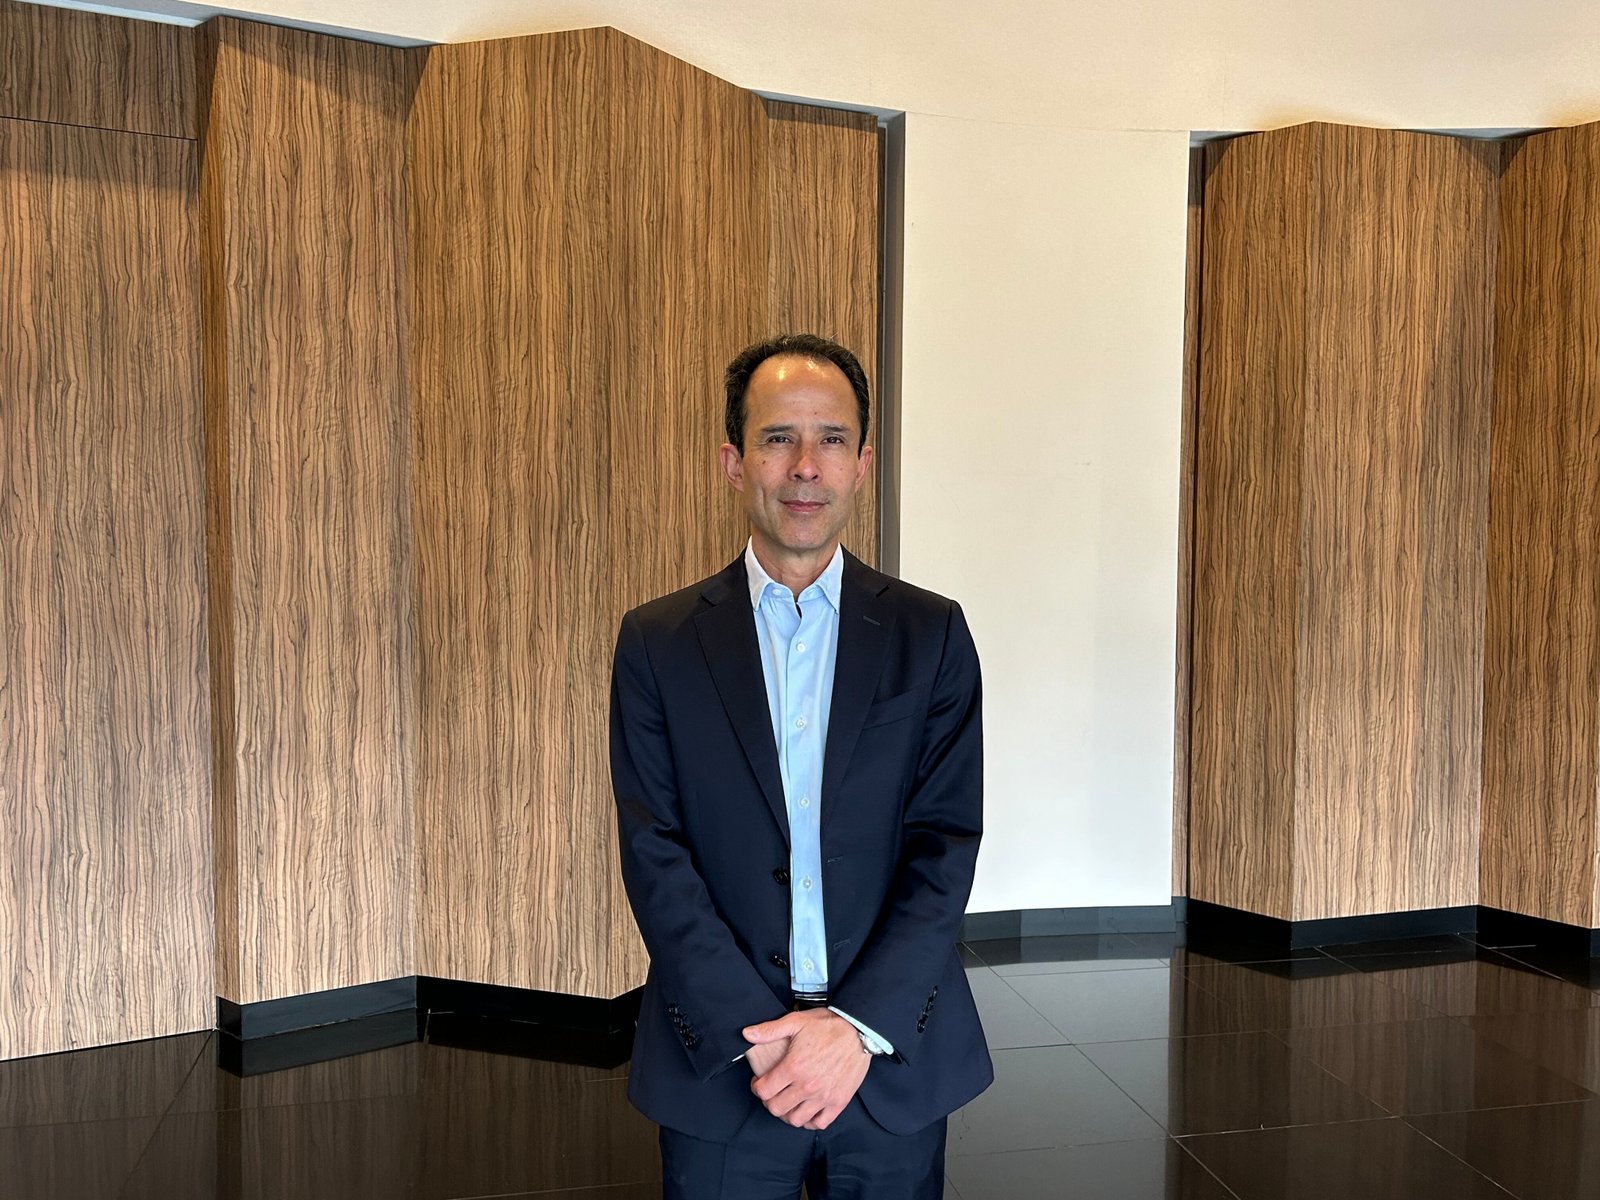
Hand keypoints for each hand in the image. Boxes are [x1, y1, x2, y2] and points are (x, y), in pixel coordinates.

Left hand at [741, 1009, 870, 1130]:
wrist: (859, 1031)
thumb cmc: (827, 1025)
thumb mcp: (796, 1021)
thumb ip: (769, 1030)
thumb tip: (746, 1034)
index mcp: (794, 1067)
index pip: (763, 1090)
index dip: (756, 1087)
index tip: (759, 1082)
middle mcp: (807, 1086)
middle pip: (776, 1109)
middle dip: (769, 1101)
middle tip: (772, 1093)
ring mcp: (824, 1096)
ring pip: (796, 1120)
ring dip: (787, 1113)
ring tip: (788, 1102)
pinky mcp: (838, 1102)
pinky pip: (819, 1123)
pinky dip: (810, 1120)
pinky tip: (807, 1109)